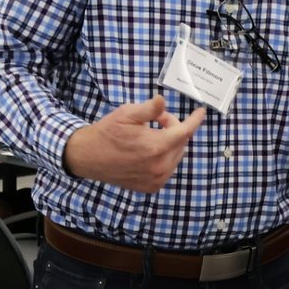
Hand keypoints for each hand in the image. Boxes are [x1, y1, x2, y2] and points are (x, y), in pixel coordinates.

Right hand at [62, 95, 204, 192]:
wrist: (88, 157)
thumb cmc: (108, 132)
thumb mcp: (127, 114)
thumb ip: (149, 109)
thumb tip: (163, 100)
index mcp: (156, 147)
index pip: (184, 132)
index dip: (194, 120)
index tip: (201, 112)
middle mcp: (159, 166)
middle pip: (180, 142)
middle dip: (174, 128)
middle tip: (158, 119)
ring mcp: (156, 179)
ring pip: (176, 156)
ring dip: (170, 143)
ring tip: (151, 134)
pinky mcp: (151, 187)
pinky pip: (167, 168)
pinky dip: (165, 157)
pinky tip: (149, 151)